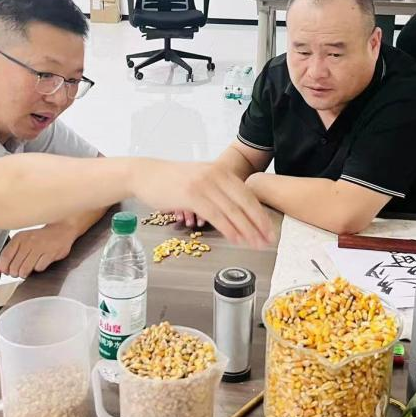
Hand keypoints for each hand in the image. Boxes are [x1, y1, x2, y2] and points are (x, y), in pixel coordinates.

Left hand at [0, 223, 77, 278]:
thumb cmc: (40, 237)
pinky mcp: (51, 254)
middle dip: (15, 272)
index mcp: (19, 237)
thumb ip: (8, 256)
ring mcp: (40, 247)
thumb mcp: (22, 242)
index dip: (4, 267)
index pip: (5, 257)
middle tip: (19, 270)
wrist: (62, 229)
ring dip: (25, 273)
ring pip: (25, 269)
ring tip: (28, 269)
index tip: (6, 270)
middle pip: (14, 266)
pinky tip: (40, 262)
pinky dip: (38, 268)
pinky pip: (39, 268)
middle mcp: (29, 241)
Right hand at [132, 161, 273, 247]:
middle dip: (259, 224)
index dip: (261, 214)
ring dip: (246, 230)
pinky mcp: (191, 195)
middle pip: (245, 203)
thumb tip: (237, 210)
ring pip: (232, 210)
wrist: (145, 174)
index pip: (248, 194)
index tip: (269, 230)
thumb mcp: (200, 179)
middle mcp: (216, 175)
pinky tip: (236, 239)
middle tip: (269, 241)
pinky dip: (228, 229)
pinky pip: (215, 215)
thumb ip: (218, 190)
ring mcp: (204, 184)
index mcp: (221, 171)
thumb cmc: (172, 180)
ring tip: (255, 244)